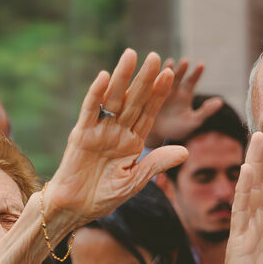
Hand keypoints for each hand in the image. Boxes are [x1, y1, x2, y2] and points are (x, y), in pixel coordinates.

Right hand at [46, 49, 187, 226]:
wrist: (77, 208)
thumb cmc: (105, 196)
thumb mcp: (136, 180)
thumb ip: (157, 163)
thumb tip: (186, 151)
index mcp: (132, 141)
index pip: (148, 113)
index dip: (158, 94)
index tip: (169, 74)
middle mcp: (117, 131)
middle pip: (134, 100)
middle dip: (144, 79)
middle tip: (154, 56)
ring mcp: (99, 130)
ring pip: (114, 99)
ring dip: (123, 78)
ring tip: (131, 55)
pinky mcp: (81, 134)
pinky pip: (90, 111)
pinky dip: (97, 93)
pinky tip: (106, 76)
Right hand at [145, 58, 224, 146]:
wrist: (157, 136)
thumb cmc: (177, 128)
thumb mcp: (193, 121)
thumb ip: (206, 111)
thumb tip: (220, 101)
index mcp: (184, 94)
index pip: (192, 81)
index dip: (196, 73)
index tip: (201, 64)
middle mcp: (172, 89)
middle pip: (178, 77)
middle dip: (181, 69)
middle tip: (185, 62)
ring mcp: (158, 91)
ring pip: (163, 78)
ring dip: (166, 70)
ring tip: (170, 63)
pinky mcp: (147, 95)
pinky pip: (149, 86)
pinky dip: (150, 78)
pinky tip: (150, 73)